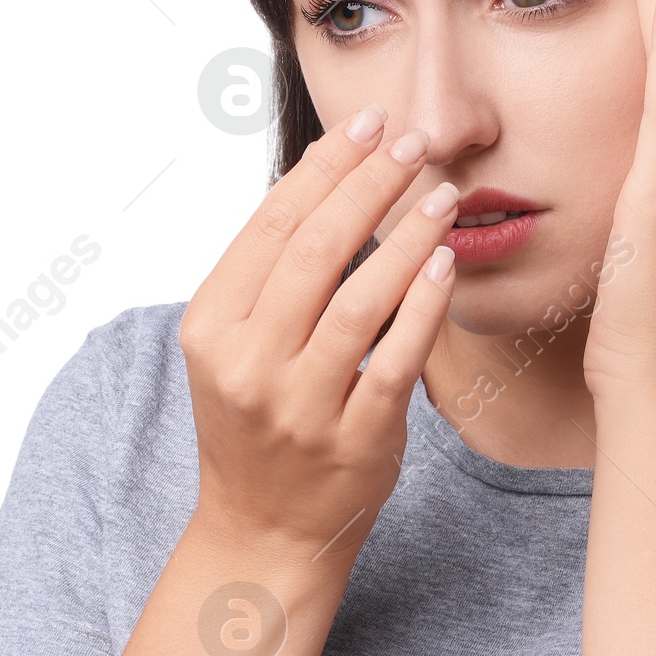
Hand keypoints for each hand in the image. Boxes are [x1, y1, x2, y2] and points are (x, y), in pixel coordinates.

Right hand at [179, 105, 458, 560]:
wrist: (263, 530)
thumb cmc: (259, 423)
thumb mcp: (236, 345)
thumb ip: (273, 275)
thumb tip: (335, 175)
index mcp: (211, 327)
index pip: (272, 225)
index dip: (326, 166)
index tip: (369, 124)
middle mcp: (246, 364)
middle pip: (314, 250)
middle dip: (370, 185)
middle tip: (415, 142)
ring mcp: (299, 407)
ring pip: (356, 301)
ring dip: (405, 237)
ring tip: (443, 195)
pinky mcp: (352, 441)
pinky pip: (395, 361)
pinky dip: (423, 307)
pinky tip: (445, 264)